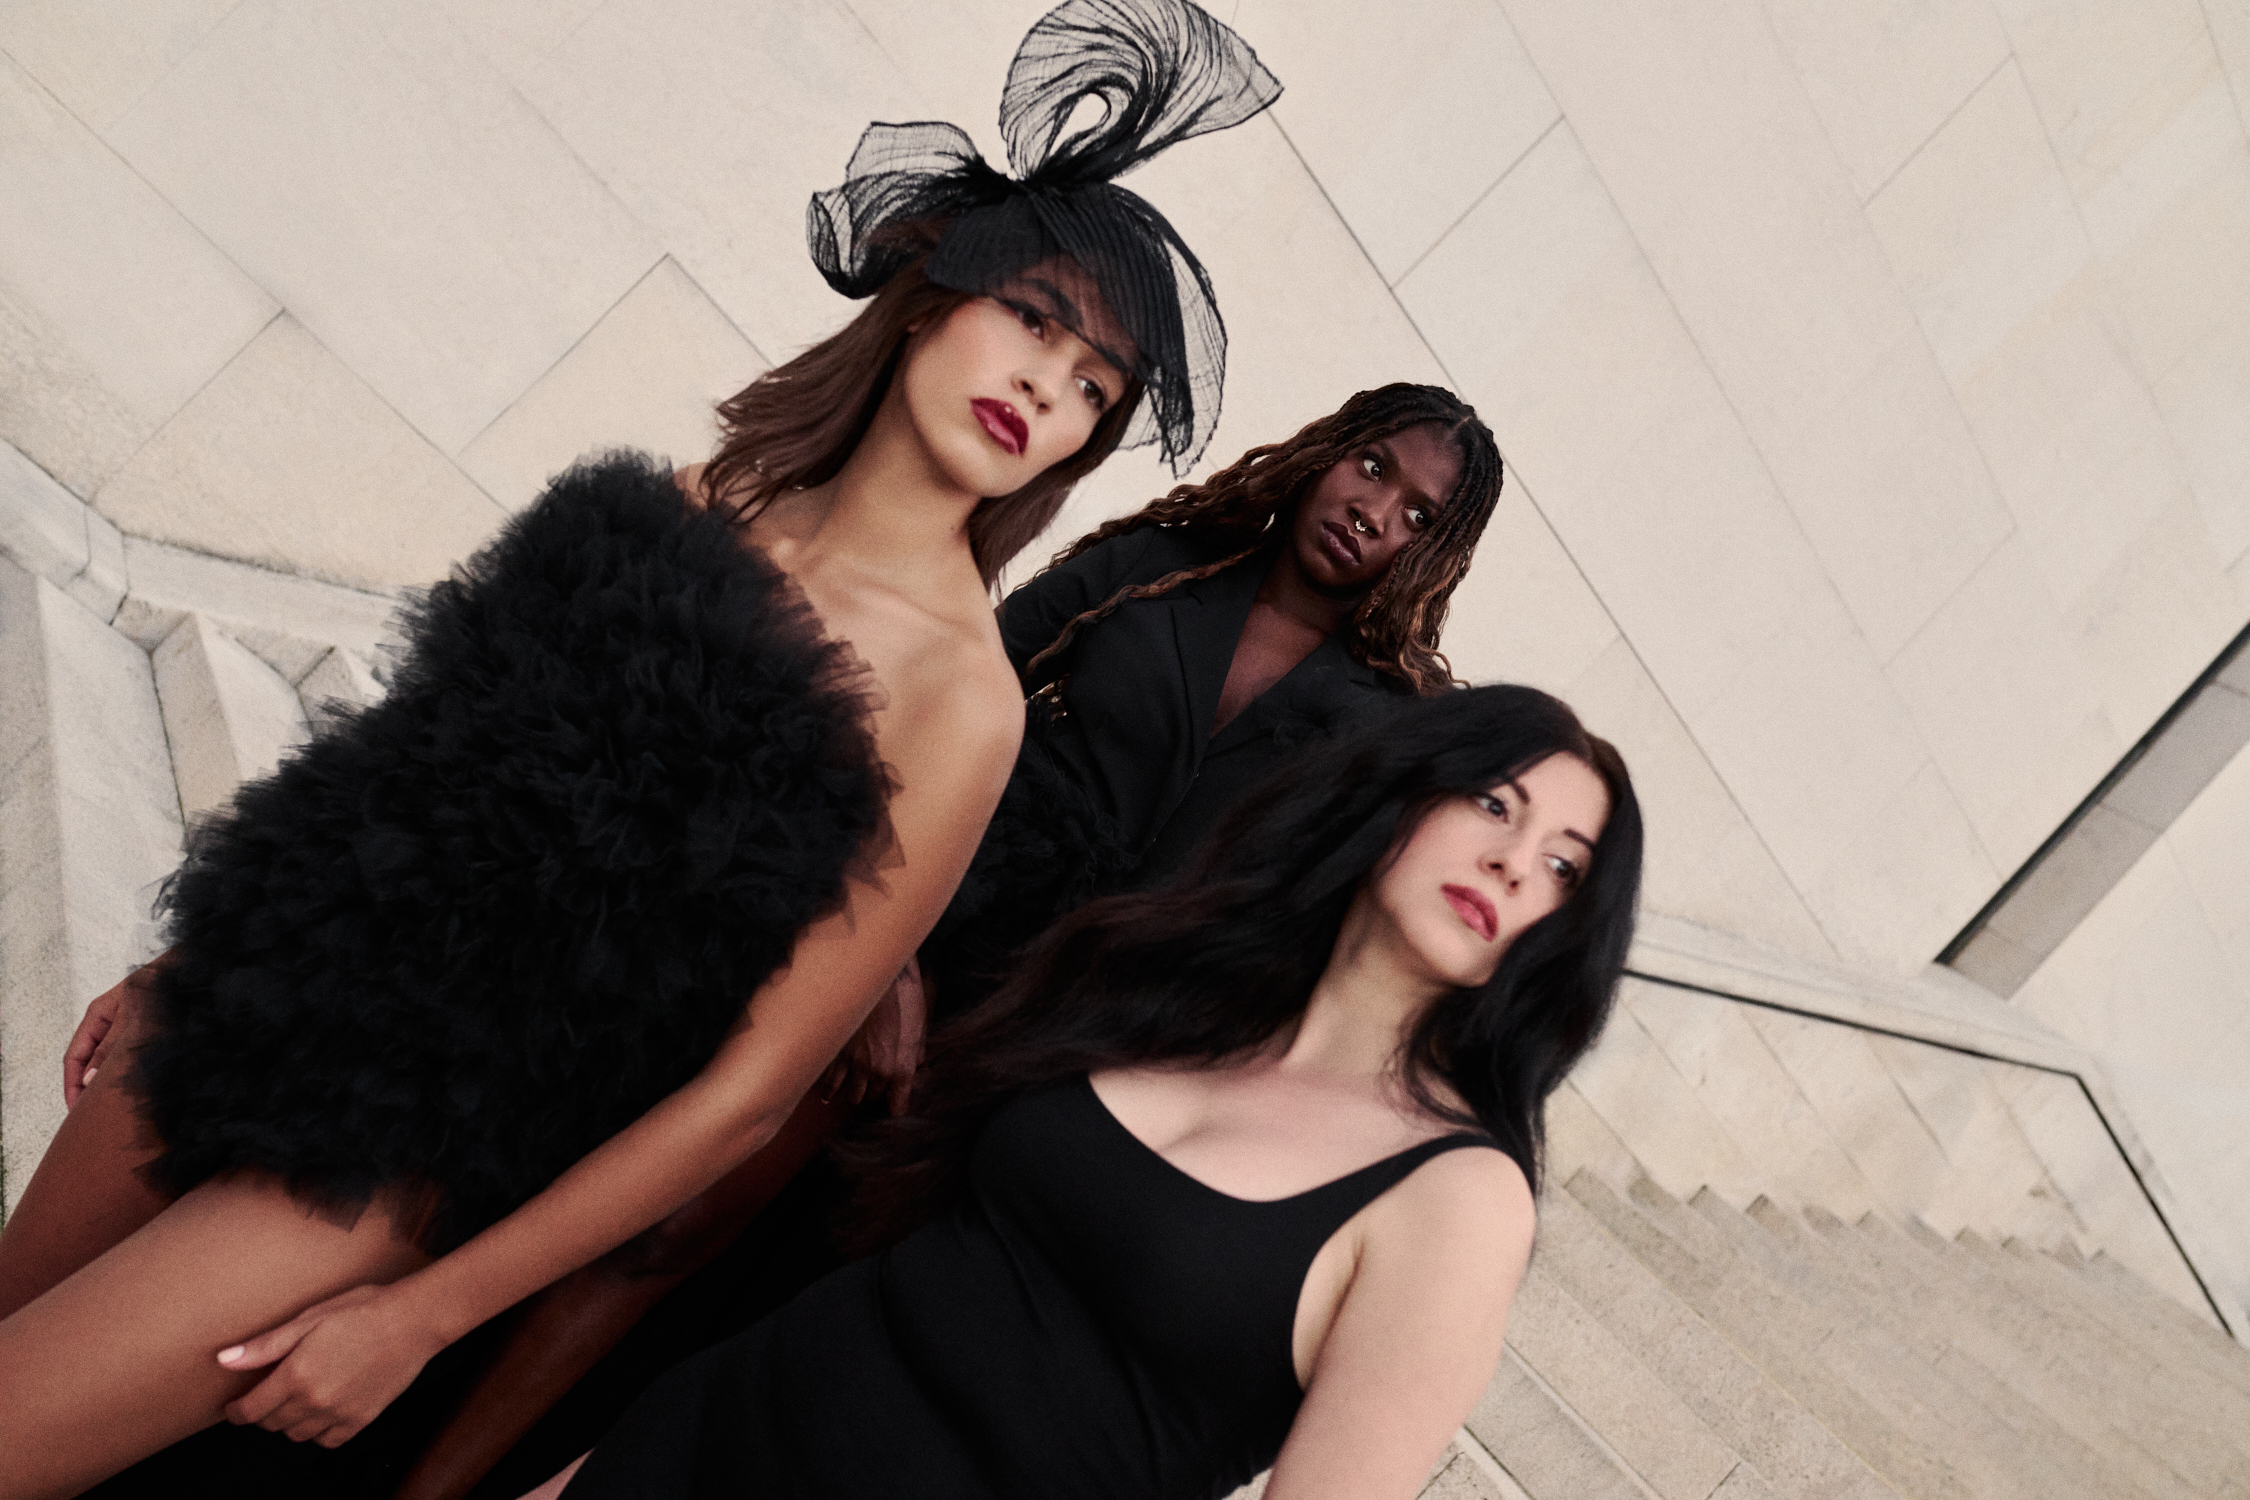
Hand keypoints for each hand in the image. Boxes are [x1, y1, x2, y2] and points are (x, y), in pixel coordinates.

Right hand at [66, 951, 175, 1104]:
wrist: (193, 969)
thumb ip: (110, 1048)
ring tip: (112, 1108)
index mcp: (97, 1016)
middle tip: (93, 1116)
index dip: (72, 1086)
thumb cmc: (162, 984)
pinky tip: (134, 1089)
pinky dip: (126, 1074)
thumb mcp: (131, 1018)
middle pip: (88, 1063)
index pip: (73, 1058)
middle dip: (88, 1089)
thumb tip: (89, 1080)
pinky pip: (129, 1058)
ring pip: (109, 1062)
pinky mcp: (146, 1033)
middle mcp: (108, 1022)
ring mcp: (126, 1028)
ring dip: (108, 1083)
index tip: (76, 1110)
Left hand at [218, 1283, 444, 1446]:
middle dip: (262, 1413)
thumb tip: (225, 1360)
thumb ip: (266, 1345)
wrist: (414, 1321)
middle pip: (271, 1424)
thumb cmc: (363, 1311)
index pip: (251, 1410)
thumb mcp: (310, 1318)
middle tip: (267, 1395)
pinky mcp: (361, 1420)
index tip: (233, 1407)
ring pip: (297, 1435)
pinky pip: (327, 1440)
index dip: (236, 1412)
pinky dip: (318, 1432)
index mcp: (296, 1375)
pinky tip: (322, 1412)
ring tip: (295, 1401)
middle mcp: (314, 1401)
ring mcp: (339, 1413)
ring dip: (288, 1423)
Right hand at [818, 957, 929, 1116]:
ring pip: (852, 1095)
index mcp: (900, 1067)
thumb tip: (917, 1063)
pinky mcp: (837, 1053)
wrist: (876, 976)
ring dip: (855, 1091)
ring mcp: (855, 1064)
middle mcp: (877, 1071)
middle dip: (876, 1092)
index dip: (896, 1107)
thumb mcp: (919, 1024)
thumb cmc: (902, 996)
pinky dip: (829, 1090)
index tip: (893, 1106)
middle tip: (876, 1084)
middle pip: (874, 1097)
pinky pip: (830, 1083)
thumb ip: (916, 1050)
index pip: (897, 1105)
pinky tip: (828, 1095)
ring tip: (854, 1088)